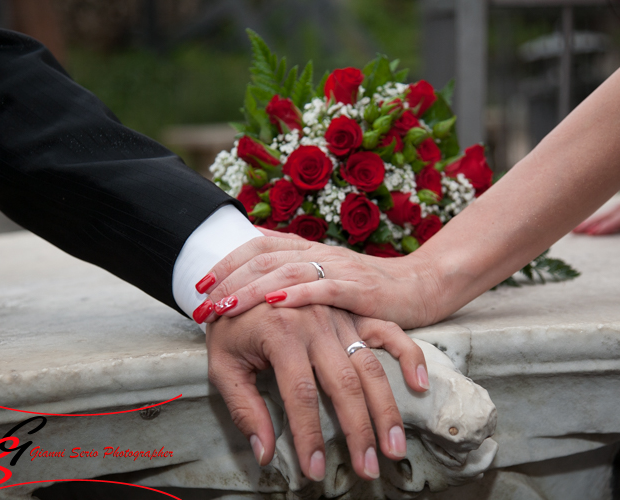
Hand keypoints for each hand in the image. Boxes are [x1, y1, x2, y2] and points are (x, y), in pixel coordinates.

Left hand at [192, 235, 442, 329]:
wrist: (419, 285)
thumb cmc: (368, 287)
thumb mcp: (326, 274)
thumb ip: (294, 269)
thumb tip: (253, 266)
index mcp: (308, 249)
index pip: (258, 246)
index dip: (227, 261)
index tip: (200, 284)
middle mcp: (319, 253)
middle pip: (265, 258)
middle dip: (229, 280)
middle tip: (202, 302)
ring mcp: (340, 268)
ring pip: (288, 271)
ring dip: (252, 290)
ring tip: (226, 307)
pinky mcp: (361, 289)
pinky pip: (326, 288)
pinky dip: (299, 295)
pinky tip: (276, 305)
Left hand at [206, 303, 428, 481]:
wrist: (242, 278)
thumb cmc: (230, 324)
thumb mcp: (222, 364)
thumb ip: (244, 409)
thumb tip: (265, 453)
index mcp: (281, 330)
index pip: (300, 395)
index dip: (309, 436)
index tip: (315, 470)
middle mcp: (316, 321)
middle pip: (345, 383)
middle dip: (359, 431)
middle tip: (369, 468)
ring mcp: (340, 315)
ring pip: (369, 365)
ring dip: (386, 408)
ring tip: (395, 445)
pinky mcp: (354, 312)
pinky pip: (388, 333)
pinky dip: (408, 356)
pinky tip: (419, 385)